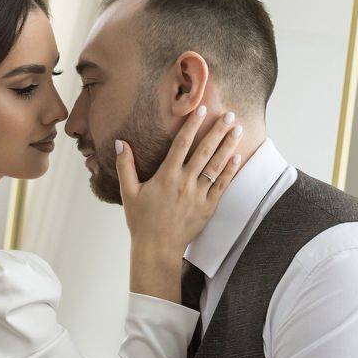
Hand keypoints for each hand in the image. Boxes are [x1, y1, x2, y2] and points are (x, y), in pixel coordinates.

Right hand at [116, 105, 243, 256]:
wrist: (157, 248)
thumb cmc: (141, 221)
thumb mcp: (129, 192)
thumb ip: (125, 166)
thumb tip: (120, 143)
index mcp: (166, 176)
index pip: (182, 144)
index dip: (192, 125)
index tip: (201, 109)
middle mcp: (185, 182)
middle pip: (204, 151)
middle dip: (217, 131)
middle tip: (229, 114)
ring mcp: (198, 195)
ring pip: (216, 166)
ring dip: (227, 146)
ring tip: (237, 129)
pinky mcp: (207, 207)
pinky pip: (221, 186)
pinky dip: (229, 171)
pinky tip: (236, 157)